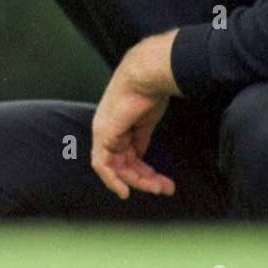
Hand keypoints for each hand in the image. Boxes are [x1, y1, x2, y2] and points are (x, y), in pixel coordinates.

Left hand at [90, 30, 180, 199]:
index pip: (126, 155)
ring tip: (159, 188)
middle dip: (145, 179)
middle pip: (123, 164)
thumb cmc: (149, 91)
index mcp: (116, 125)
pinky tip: (125, 190)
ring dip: (138, 181)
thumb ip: (140, 137)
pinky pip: (102, 165)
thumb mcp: (146, 121)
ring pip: (116, 167)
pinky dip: (112, 179)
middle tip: (164, 188)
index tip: (158, 182)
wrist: (146, 76)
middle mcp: (107, 131)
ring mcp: (103, 133)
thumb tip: (141, 154)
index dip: (142, 171)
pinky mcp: (104, 135)